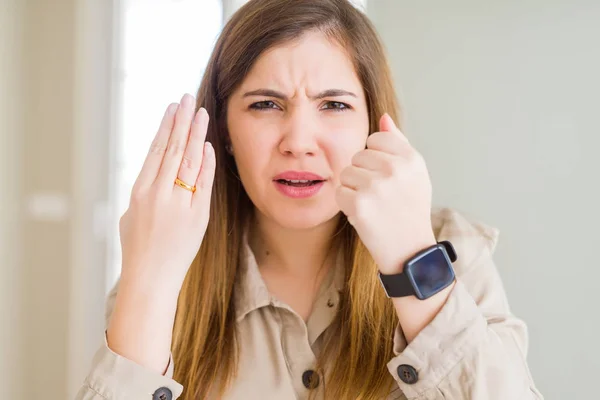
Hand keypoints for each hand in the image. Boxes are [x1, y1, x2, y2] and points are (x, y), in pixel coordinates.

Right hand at [119, 93, 215, 293]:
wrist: (151, 279)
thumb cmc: (138, 248)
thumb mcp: (131, 214)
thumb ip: (145, 190)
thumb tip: (159, 169)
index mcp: (139, 192)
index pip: (155, 151)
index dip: (166, 127)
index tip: (172, 109)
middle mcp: (159, 195)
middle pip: (173, 150)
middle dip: (182, 122)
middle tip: (188, 99)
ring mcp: (179, 205)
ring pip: (189, 162)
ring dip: (196, 135)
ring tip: (201, 114)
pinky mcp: (198, 217)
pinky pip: (204, 184)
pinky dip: (207, 163)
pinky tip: (209, 145)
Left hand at [336, 114, 435, 274]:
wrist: (409, 251)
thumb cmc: (410, 209)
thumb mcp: (415, 173)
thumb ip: (398, 143)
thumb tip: (383, 117)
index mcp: (411, 158)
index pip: (376, 138)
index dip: (375, 157)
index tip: (385, 176)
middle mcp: (395, 169)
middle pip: (358, 155)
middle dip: (363, 173)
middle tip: (380, 195)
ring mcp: (376, 186)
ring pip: (346, 173)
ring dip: (353, 189)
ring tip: (372, 204)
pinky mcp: (359, 204)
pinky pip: (339, 192)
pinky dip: (346, 205)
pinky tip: (364, 215)